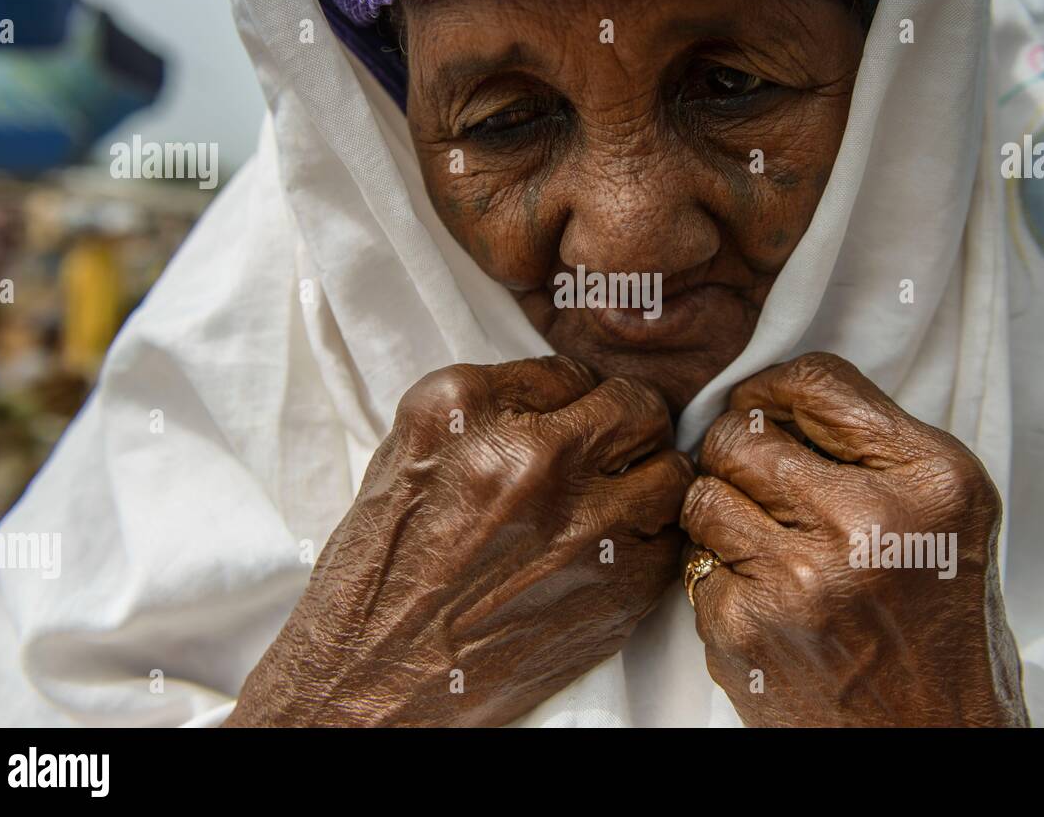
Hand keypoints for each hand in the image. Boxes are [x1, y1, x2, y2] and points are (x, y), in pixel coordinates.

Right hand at [225, 356, 691, 726]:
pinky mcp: (616, 589)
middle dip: (631, 424)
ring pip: (671, 472)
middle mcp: (531, 460)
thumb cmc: (383, 565)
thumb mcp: (408, 452)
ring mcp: (583, 526)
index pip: (574, 372)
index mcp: (468, 411)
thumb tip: (566, 392)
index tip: (571, 420)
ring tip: (616, 499)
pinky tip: (605, 551)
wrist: (372, 671)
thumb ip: (489, 406)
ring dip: (650, 480)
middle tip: (613, 447)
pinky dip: (648, 540)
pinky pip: (668, 539)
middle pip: (637, 408)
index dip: (578, 399)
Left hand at [680, 352, 1027, 726]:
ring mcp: (799, 580)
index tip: (766, 409)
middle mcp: (865, 524)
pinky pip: (693, 561)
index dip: (773, 390)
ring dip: (721, 510)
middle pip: (743, 434)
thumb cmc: (937, 619)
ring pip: (702, 493)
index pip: (814, 381)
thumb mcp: (945, 511)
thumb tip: (766, 395)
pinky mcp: (746, 628)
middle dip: (739, 452)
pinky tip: (764, 596)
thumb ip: (871, 443)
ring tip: (762, 540)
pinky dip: (719, 573)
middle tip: (761, 483)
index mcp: (928, 481)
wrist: (933, 738)